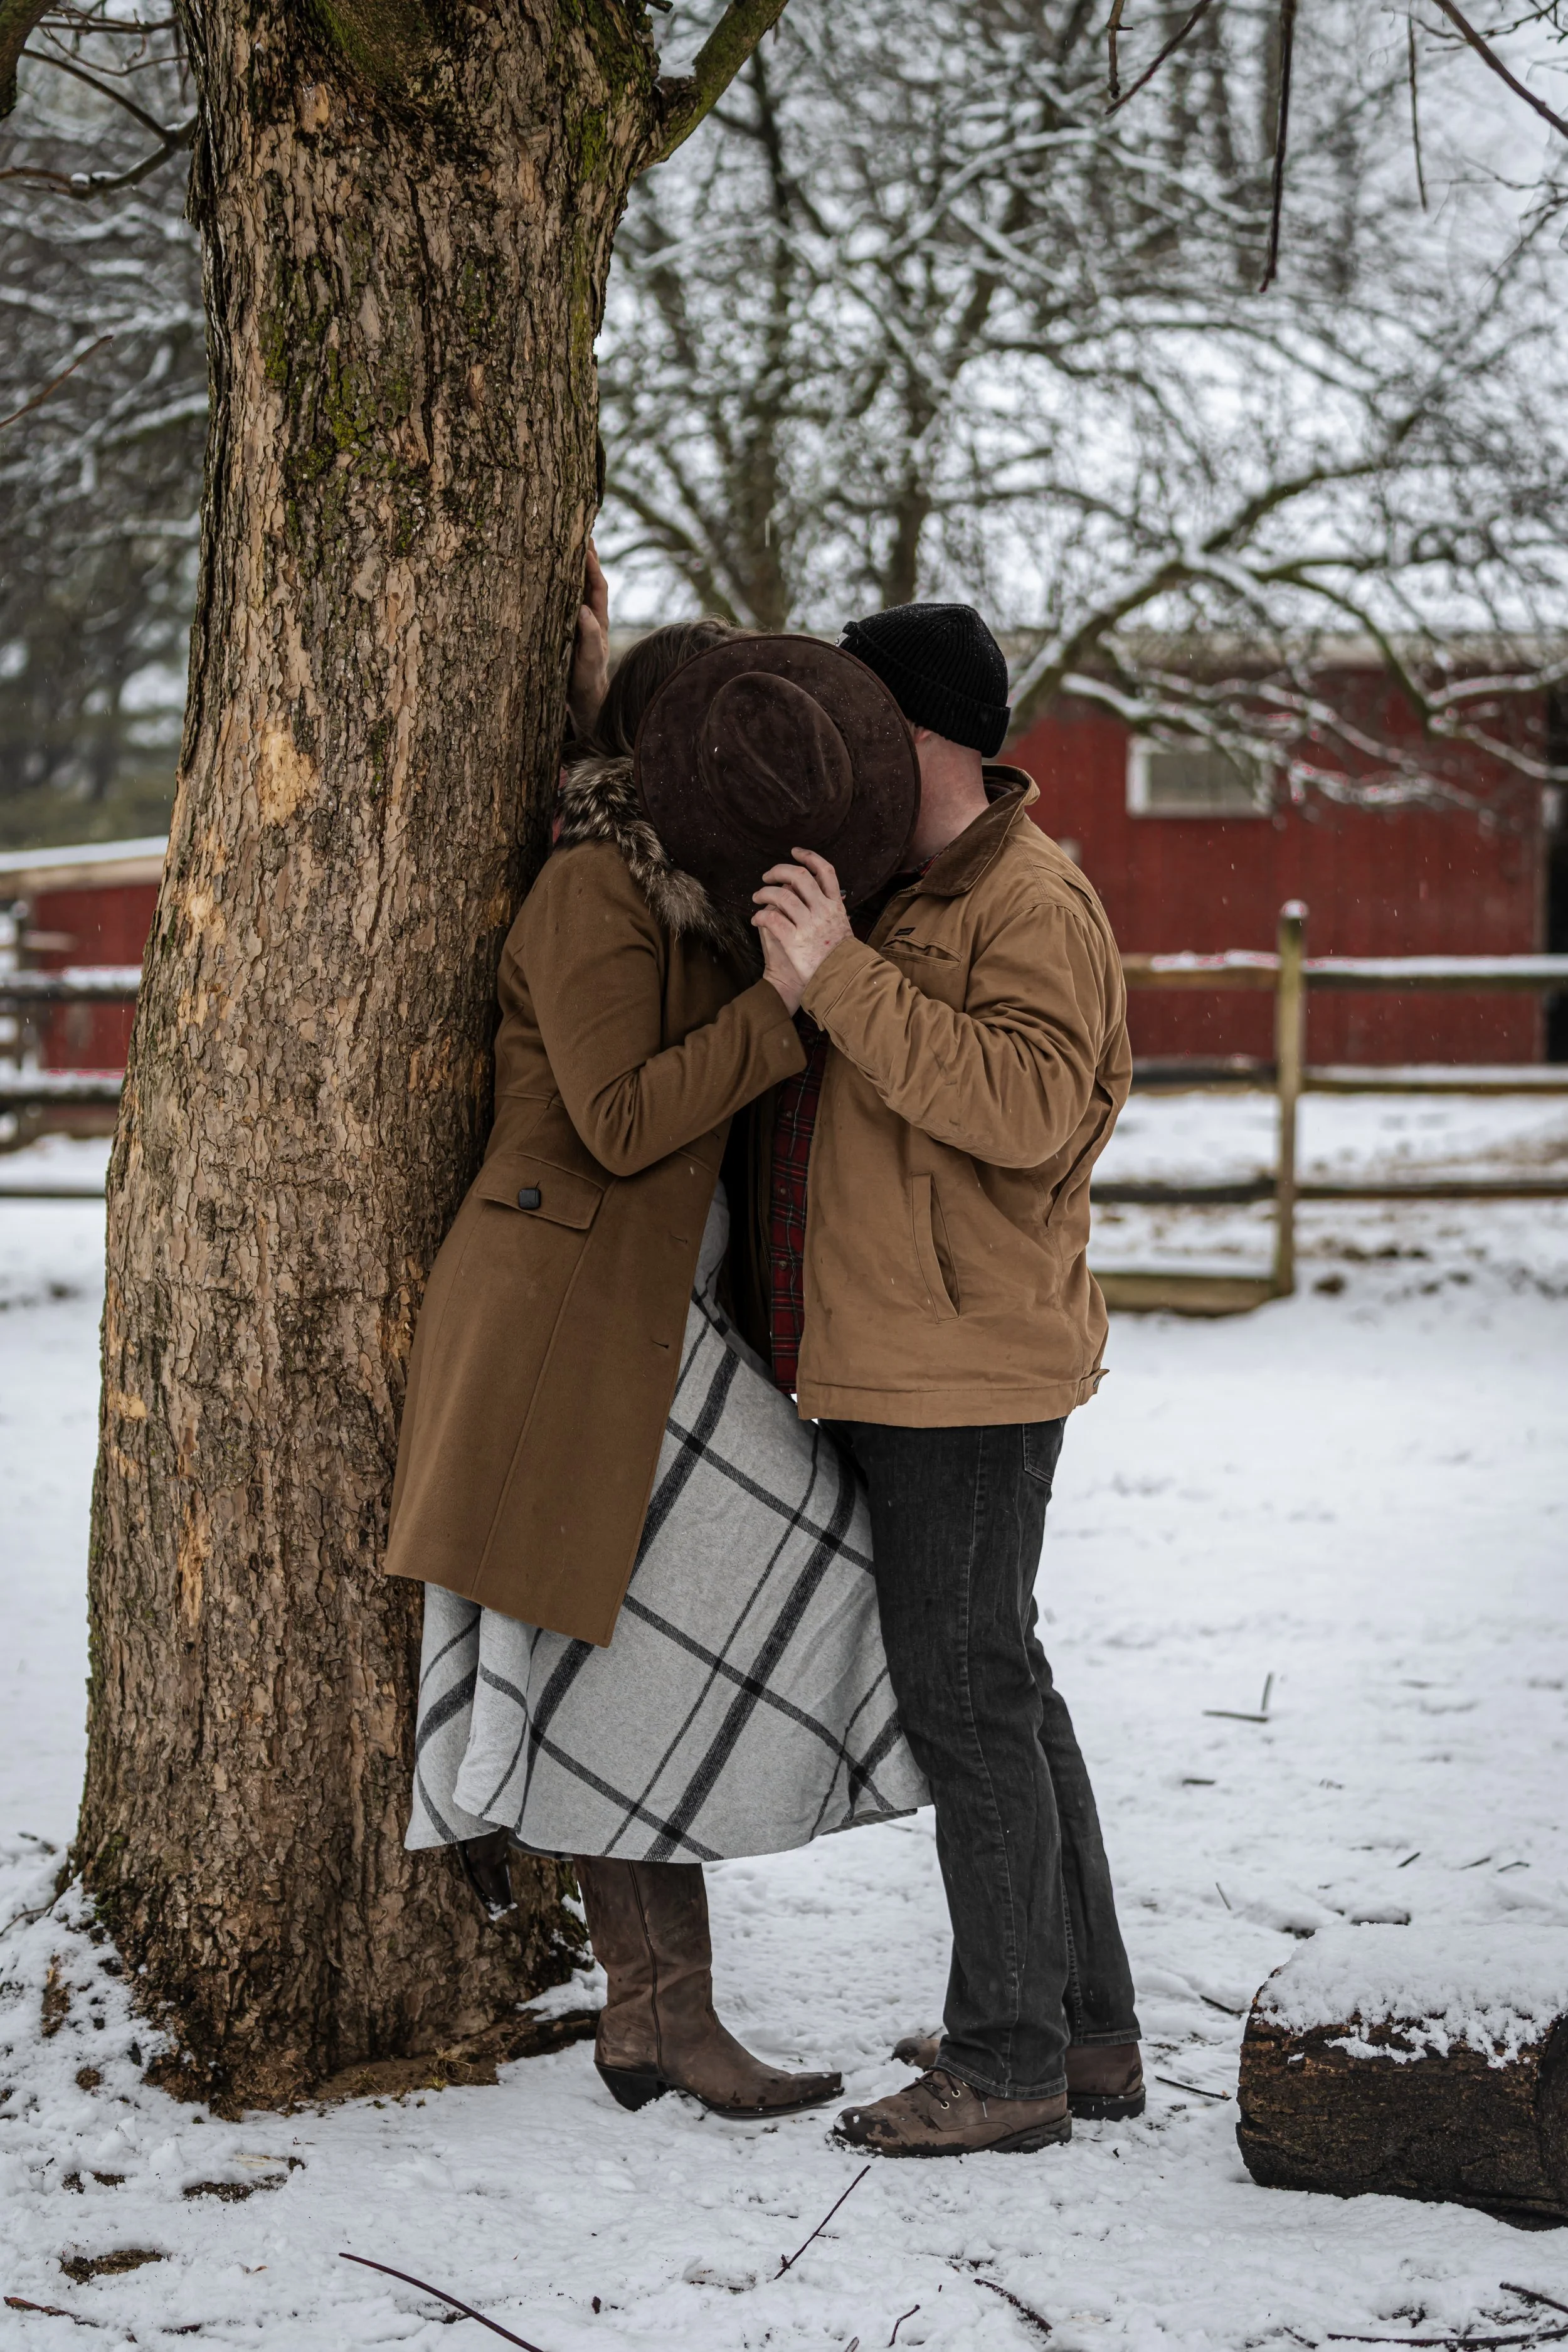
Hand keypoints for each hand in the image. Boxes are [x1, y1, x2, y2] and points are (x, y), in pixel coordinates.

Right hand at [568, 539, 608, 736]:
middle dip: (585, 556)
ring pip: (577, 588)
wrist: (583, 699)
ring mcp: (578, 622)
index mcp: (598, 620)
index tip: (586, 544)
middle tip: (578, 529)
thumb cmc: (587, 680)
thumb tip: (583, 609)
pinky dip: (559, 584)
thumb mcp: (588, 660)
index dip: (592, 565)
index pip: (598, 586)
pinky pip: (563, 600)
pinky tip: (548, 574)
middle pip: (589, 580)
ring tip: (563, 543)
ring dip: (572, 567)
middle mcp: (590, 616)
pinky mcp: (566, 628)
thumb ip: (589, 636)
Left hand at [752, 848, 851, 1001]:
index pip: (825, 871)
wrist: (840, 982)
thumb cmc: (840, 957)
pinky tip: (756, 919)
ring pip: (781, 896)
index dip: (809, 857)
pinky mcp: (794, 940)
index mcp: (835, 906)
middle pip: (799, 877)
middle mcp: (823, 911)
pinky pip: (772, 919)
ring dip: (764, 893)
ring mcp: (808, 925)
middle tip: (767, 876)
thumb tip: (838, 896)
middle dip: (779, 871)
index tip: (795, 852)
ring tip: (757, 897)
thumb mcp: (844, 929)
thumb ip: (836, 911)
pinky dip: (761, 916)